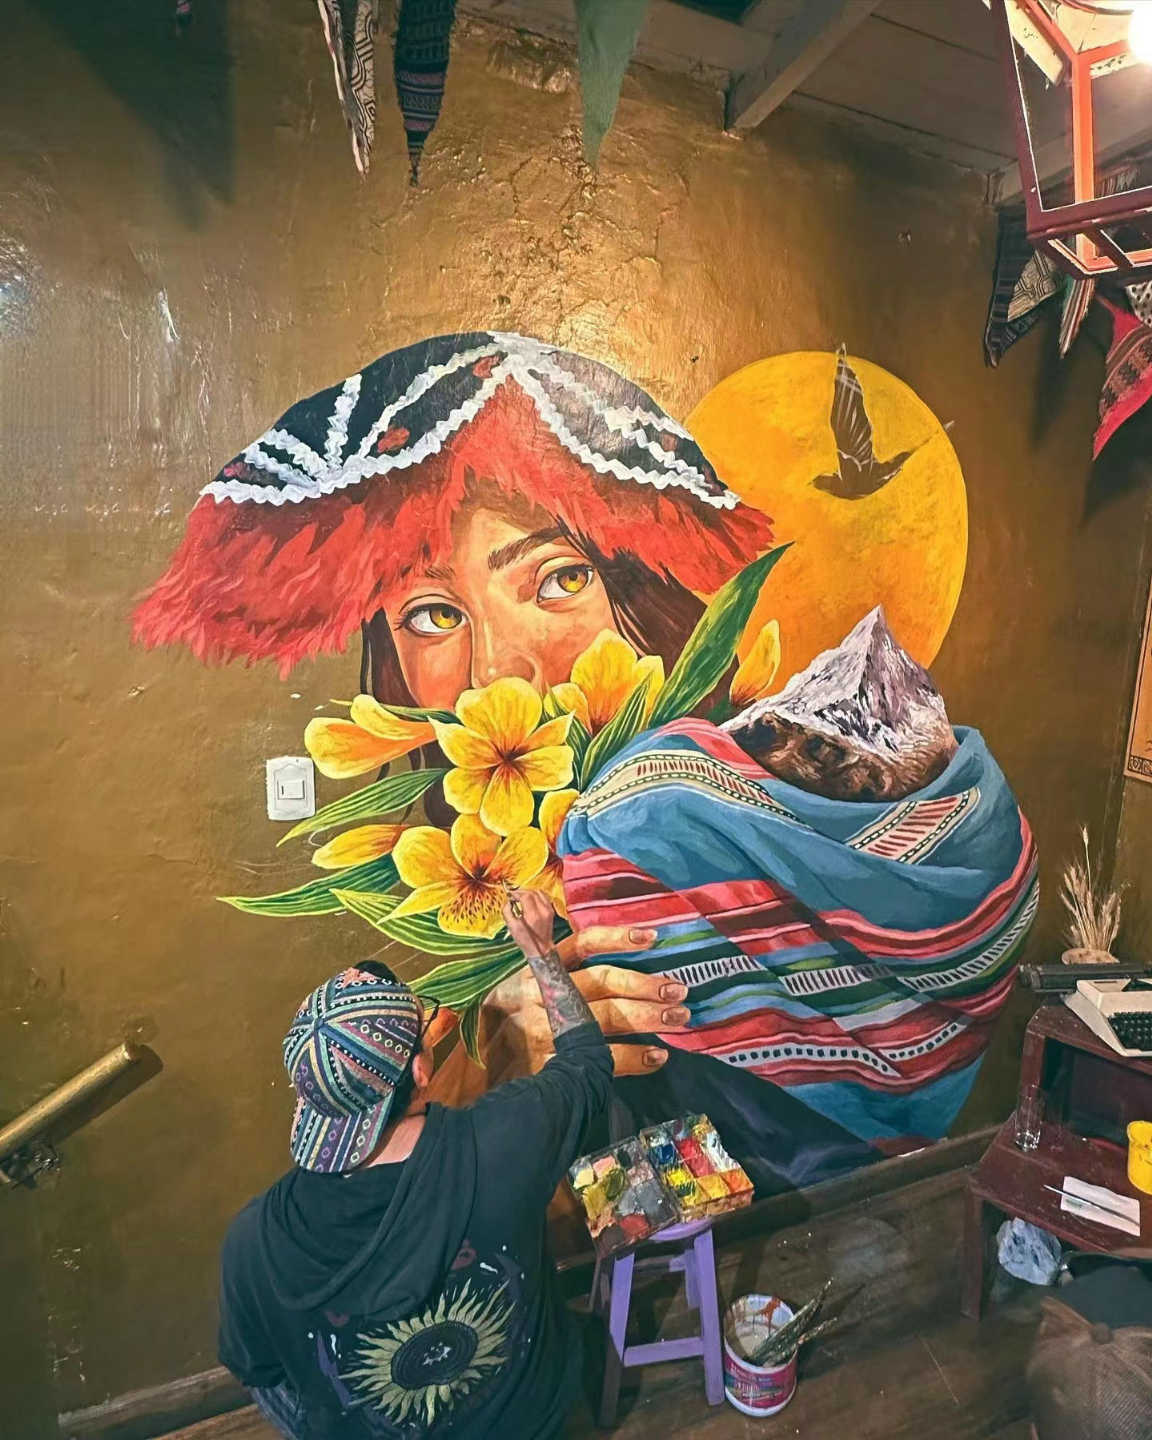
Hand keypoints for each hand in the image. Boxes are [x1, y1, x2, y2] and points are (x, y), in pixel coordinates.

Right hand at [482, 921, 689, 1077]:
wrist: (462, 1068)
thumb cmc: (495, 1020)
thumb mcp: (514, 980)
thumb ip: (538, 950)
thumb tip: (540, 906)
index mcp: (536, 968)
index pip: (581, 944)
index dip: (617, 937)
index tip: (652, 937)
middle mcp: (542, 993)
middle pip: (602, 982)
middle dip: (644, 985)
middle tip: (680, 990)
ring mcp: (546, 1030)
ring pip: (606, 1018)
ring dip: (647, 1018)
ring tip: (679, 1018)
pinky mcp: (549, 1063)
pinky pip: (600, 1059)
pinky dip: (632, 1059)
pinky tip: (656, 1057)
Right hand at [501, 886, 557, 958]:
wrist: (540, 949)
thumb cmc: (526, 940)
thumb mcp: (512, 928)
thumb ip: (507, 912)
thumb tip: (508, 902)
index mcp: (533, 915)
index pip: (526, 895)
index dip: (516, 893)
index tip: (511, 896)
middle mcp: (543, 911)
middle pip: (532, 892)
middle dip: (522, 892)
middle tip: (514, 895)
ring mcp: (549, 910)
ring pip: (539, 892)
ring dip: (529, 892)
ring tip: (522, 896)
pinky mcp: (551, 911)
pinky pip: (544, 897)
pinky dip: (536, 895)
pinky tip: (531, 899)